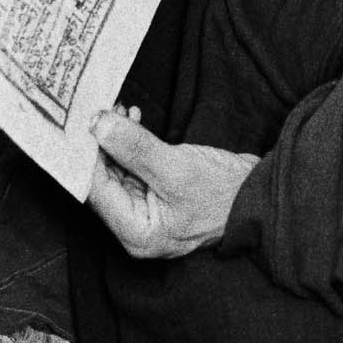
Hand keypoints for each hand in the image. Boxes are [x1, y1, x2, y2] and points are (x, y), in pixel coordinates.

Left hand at [86, 107, 258, 258]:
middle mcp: (136, 227)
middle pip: (103, 181)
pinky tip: (132, 120)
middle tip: (98, 108)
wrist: (261, 195)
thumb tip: (99, 126)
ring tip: (117, 109)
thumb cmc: (224, 192)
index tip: (81, 122)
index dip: (87, 155)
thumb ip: (135, 148)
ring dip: (115, 140)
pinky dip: (130, 144)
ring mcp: (146, 212)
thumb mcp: (176, 167)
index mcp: (136, 234)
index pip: (96, 191)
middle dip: (100, 144)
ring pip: (117, 170)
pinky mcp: (156, 195)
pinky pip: (133, 167)